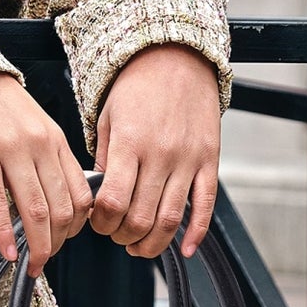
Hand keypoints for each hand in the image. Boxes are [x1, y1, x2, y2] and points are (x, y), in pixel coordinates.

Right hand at [0, 73, 92, 276]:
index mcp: (56, 142)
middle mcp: (39, 146)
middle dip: (56, 244)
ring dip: (36, 245)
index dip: (77, 228)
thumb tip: (63, 206)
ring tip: (31, 263)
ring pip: (35, 210)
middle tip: (45, 261)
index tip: (65, 243)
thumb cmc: (0, 109)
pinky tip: (7, 252)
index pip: (81, 195)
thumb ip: (51, 163)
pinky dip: (4, 233)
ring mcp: (10, 150)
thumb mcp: (37, 130)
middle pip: (61, 208)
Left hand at [89, 44, 221, 257]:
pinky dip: (196, 234)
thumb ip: (106, 161)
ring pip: (170, 220)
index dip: (101, 223)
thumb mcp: (108, 119)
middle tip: (116, 234)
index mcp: (130, 144)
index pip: (111, 202)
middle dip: (122, 236)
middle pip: (140, 218)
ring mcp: (188, 159)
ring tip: (139, 246)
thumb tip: (102, 201)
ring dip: (152, 244)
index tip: (97, 223)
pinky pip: (205, 206)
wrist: (177, 56)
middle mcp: (161, 154)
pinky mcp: (209, 161)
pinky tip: (186, 250)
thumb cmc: (137, 87)